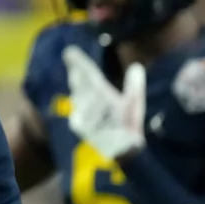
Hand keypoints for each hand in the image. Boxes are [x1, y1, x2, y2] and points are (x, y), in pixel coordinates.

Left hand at [62, 45, 146, 159]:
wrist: (120, 152)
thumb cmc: (130, 126)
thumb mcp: (135, 104)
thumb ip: (134, 85)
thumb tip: (136, 66)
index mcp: (101, 93)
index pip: (87, 73)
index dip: (77, 61)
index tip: (68, 51)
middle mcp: (87, 101)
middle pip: (78, 81)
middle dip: (75, 70)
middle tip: (70, 58)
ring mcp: (80, 113)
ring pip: (76, 94)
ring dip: (76, 84)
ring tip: (74, 74)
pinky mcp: (78, 124)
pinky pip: (76, 107)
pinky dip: (78, 101)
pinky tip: (79, 97)